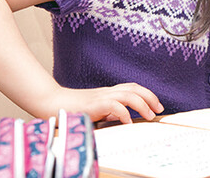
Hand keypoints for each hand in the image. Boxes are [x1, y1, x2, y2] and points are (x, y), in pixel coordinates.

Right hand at [45, 83, 163, 123]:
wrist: (50, 102)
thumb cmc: (71, 108)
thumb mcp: (94, 110)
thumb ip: (108, 112)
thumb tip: (122, 119)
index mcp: (107, 93)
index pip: (131, 87)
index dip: (147, 94)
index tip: (157, 105)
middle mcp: (106, 92)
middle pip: (134, 88)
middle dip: (150, 96)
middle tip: (159, 109)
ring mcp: (100, 97)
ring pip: (128, 94)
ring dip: (142, 104)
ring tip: (149, 116)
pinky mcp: (93, 105)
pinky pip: (113, 106)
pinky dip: (124, 113)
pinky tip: (128, 122)